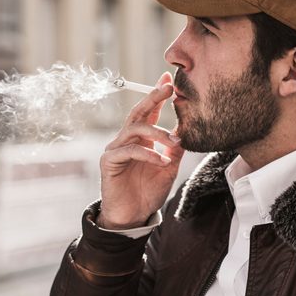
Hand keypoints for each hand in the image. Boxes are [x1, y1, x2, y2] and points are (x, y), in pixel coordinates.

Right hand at [98, 72, 184, 229]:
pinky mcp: (109, 161)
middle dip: (152, 97)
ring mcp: (116, 149)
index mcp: (141, 139)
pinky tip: (162, 162)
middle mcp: (127, 140)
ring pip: (135, 129)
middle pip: (138, 112)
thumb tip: (186, 132)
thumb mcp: (168, 169)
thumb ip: (174, 151)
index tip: (167, 79)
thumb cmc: (148, 192)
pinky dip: (148, 154)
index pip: (149, 112)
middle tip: (168, 88)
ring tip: (174, 143)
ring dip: (158, 133)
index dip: (157, 95)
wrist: (132, 216)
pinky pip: (129, 150)